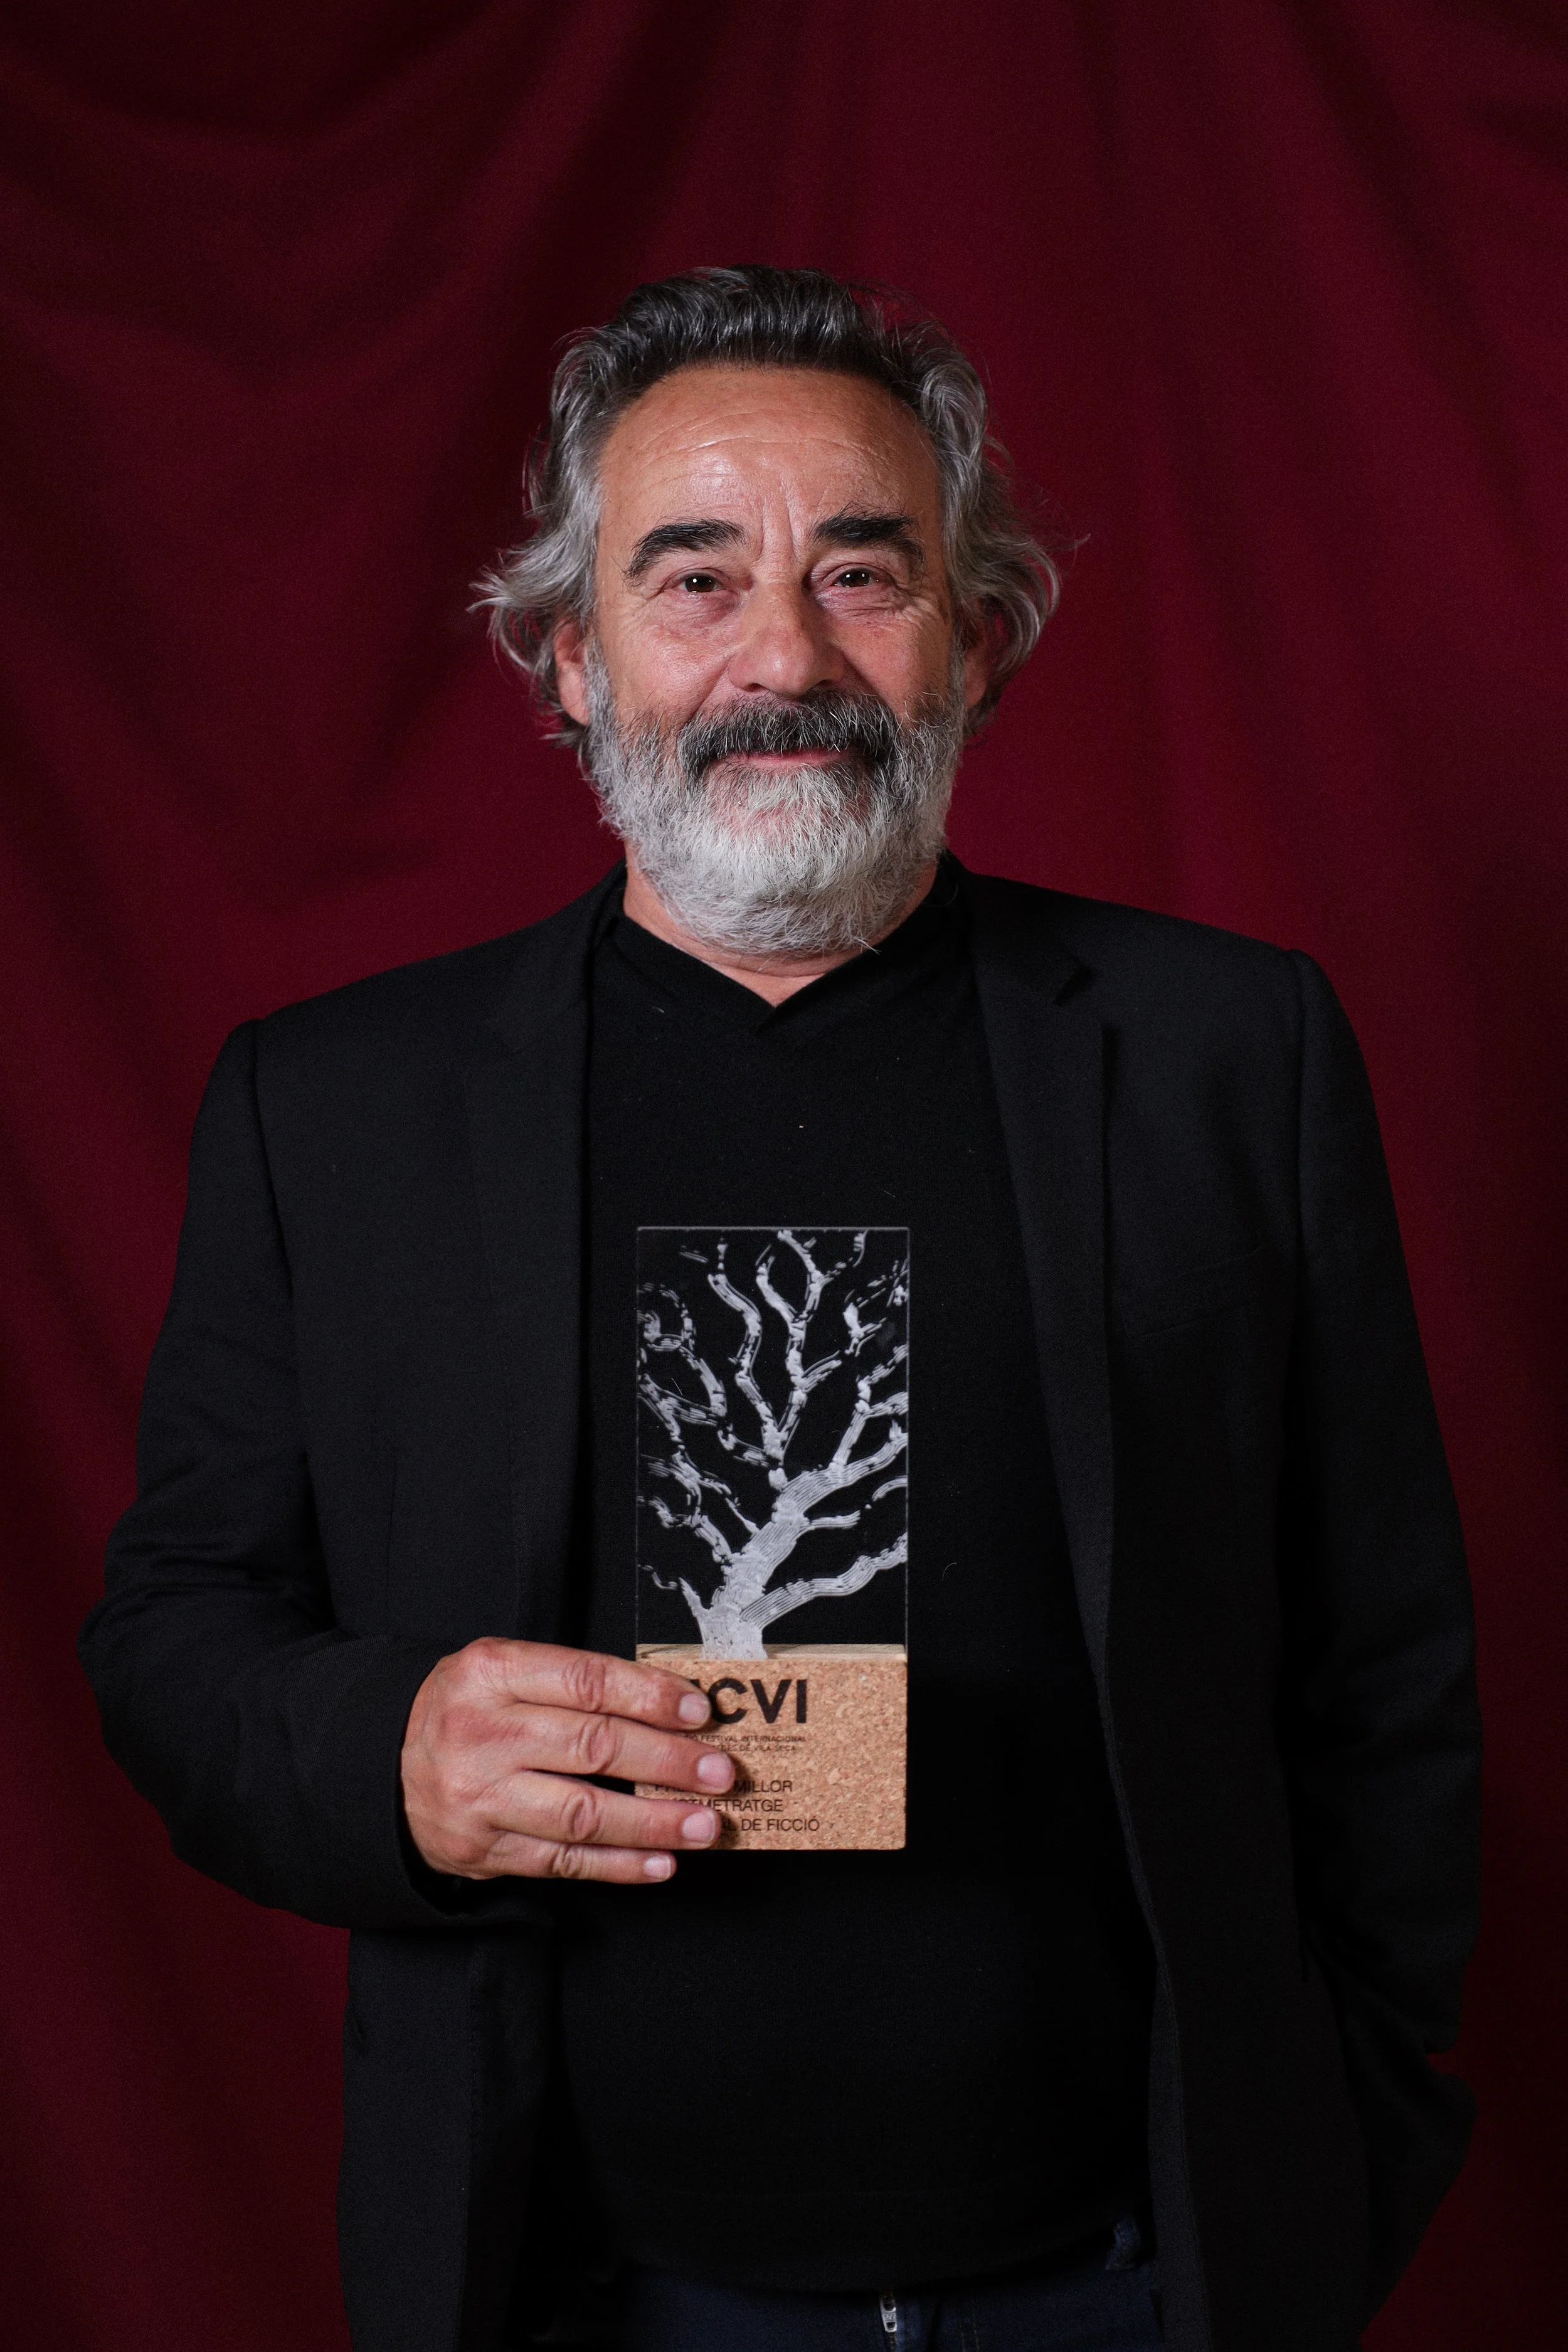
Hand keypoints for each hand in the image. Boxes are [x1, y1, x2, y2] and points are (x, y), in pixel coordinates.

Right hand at [400, 1637, 732, 1883]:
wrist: (382, 1767)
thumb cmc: (467, 1709)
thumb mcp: (503, 1670)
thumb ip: (573, 1682)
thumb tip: (671, 1707)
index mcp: (490, 1672)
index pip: (585, 1681)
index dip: (650, 1697)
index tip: (699, 1714)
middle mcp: (480, 1733)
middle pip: (592, 1746)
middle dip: (667, 1762)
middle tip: (720, 1773)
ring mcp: (478, 1797)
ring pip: (582, 1813)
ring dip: (654, 1822)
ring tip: (705, 1824)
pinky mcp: (481, 1850)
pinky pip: (562, 1862)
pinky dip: (617, 1864)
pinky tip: (659, 1863)